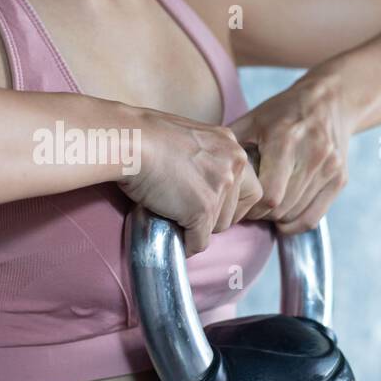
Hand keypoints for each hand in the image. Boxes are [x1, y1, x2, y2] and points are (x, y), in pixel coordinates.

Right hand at [117, 109, 262, 256]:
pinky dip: (186, 244)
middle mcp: (234, 164)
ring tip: (175, 215)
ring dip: (199, 227)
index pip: (250, 186)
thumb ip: (207, 158)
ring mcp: (220, 188)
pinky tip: (172, 235)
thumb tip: (204, 183)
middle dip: (215, 216)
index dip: (230, 201)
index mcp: (231, 145)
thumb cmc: (147, 136)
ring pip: (219, 227)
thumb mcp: (191, 138)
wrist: (130, 141)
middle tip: (189, 211)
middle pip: (236, 210)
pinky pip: (200, 241)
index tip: (210, 203)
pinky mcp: (203, 210)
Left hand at [227, 66, 355, 234]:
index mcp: (285, 139)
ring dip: (276, 220)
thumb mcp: (253, 119)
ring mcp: (329, 167)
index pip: (269, 195)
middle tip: (247, 211)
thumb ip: (230, 144)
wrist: (330, 100)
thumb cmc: (282, 112)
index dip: (250, 208)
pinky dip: (295, 224)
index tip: (238, 204)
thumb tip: (202, 170)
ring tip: (263, 210)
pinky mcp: (340, 178)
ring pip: (296, 215)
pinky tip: (281, 218)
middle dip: (261, 215)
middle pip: (282, 208)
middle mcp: (312, 154)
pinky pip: (314, 217)